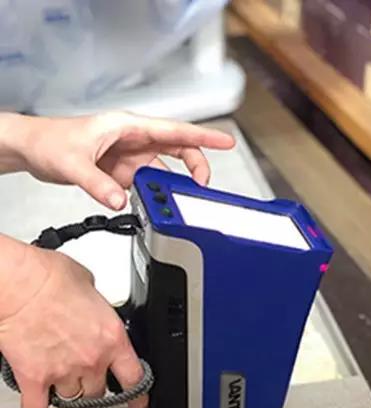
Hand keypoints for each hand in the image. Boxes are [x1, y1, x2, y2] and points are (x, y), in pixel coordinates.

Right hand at [0, 237, 146, 407]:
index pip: (135, 377)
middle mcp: (92, 359)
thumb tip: (90, 306)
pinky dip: (37, 405)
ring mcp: (63, 371)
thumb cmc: (47, 277)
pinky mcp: (34, 378)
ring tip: (58, 372)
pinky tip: (38, 396)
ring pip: (71, 398)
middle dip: (92, 382)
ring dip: (66, 388)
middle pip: (99, 391)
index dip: (138, 394)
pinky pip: (38, 407)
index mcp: (111, 336)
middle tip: (81, 369)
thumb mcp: (88, 284)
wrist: (17, 284)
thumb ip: (95, 305)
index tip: (138, 402)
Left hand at [7, 111, 234, 209]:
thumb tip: (120, 201)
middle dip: (196, 166)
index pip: (174, 130)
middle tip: (205, 185)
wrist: (32, 150)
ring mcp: (129, 158)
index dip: (203, 137)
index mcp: (128, 127)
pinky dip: (154, 195)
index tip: (225, 142)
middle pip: (177, 151)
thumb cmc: (50, 140)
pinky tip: (156, 205)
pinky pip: (147, 185)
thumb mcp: (73, 163)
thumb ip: (97, 184)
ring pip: (163, 171)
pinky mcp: (121, 173)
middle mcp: (133, 141)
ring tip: (180, 201)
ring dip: (172, 186)